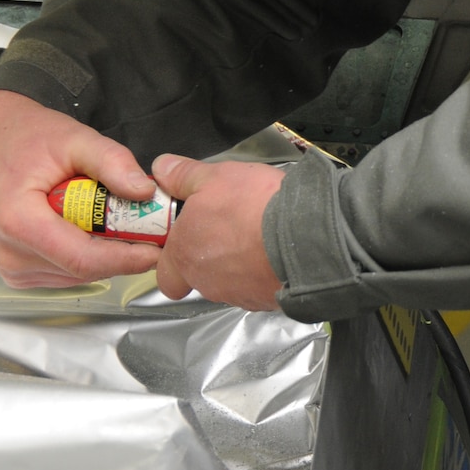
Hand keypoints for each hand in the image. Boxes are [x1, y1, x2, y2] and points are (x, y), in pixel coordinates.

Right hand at [0, 90, 162, 287]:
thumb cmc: (27, 137)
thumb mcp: (75, 138)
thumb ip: (112, 162)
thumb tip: (145, 192)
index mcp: (18, 222)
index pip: (83, 259)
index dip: (126, 258)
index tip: (158, 249)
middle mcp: (11, 253)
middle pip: (84, 269)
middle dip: (120, 252)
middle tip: (146, 226)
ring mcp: (13, 267)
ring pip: (78, 275)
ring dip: (103, 253)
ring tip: (108, 218)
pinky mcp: (18, 272)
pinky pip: (66, 274)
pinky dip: (85, 254)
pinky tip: (85, 226)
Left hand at [151, 155, 287, 309]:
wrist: (306, 235)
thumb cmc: (256, 207)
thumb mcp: (216, 177)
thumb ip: (183, 176)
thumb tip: (162, 169)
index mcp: (184, 253)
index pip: (165, 272)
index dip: (173, 256)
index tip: (187, 235)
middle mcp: (205, 281)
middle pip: (197, 277)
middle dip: (208, 257)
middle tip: (226, 230)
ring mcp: (236, 295)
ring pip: (227, 283)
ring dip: (236, 264)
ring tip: (255, 235)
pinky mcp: (264, 301)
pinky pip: (256, 287)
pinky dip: (261, 272)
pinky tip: (272, 250)